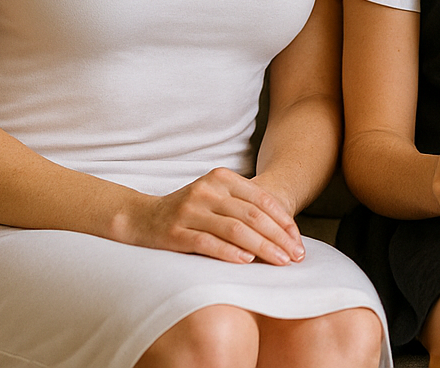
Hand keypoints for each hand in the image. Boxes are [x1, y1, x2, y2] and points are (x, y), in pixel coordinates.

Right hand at [117, 167, 305, 264]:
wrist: (141, 217)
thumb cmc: (188, 211)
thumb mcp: (215, 198)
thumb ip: (243, 207)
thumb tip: (283, 232)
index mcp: (221, 178)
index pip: (262, 199)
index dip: (283, 221)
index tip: (298, 241)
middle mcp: (207, 190)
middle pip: (253, 215)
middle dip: (279, 238)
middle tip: (296, 256)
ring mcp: (190, 210)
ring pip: (235, 229)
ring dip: (262, 248)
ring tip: (280, 262)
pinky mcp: (175, 232)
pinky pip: (208, 243)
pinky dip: (230, 253)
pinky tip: (247, 262)